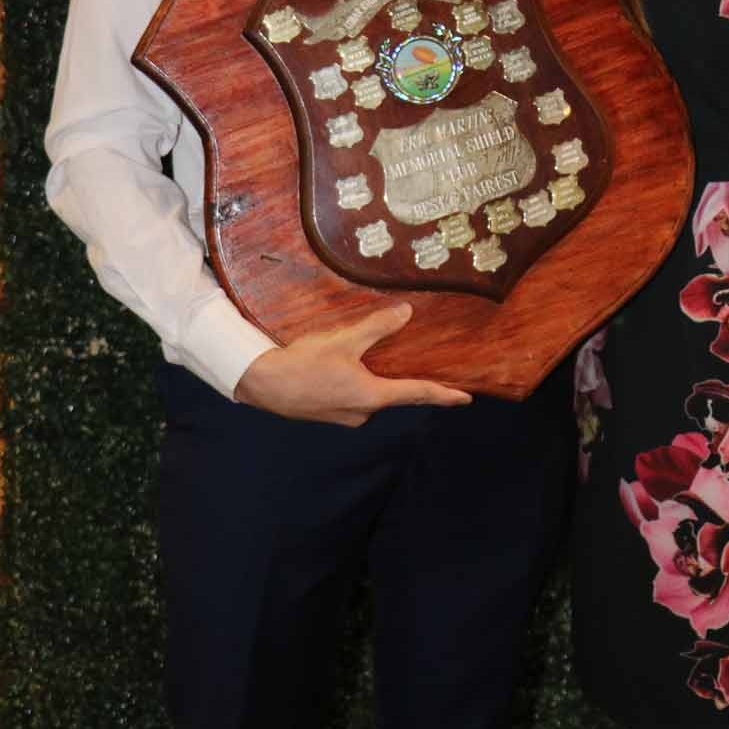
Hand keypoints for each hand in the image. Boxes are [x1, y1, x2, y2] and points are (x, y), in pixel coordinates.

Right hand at [233, 302, 471, 425]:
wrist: (262, 384)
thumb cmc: (303, 364)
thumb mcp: (343, 340)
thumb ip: (376, 327)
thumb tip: (406, 313)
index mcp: (371, 395)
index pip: (417, 394)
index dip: (443, 395)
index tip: (465, 399)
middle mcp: (363, 412)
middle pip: (395, 394)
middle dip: (408, 382)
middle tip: (426, 367)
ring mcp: (345, 416)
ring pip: (373, 395)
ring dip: (380, 380)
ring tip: (382, 360)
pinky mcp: (330, 413)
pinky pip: (356, 398)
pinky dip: (362, 384)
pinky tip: (353, 368)